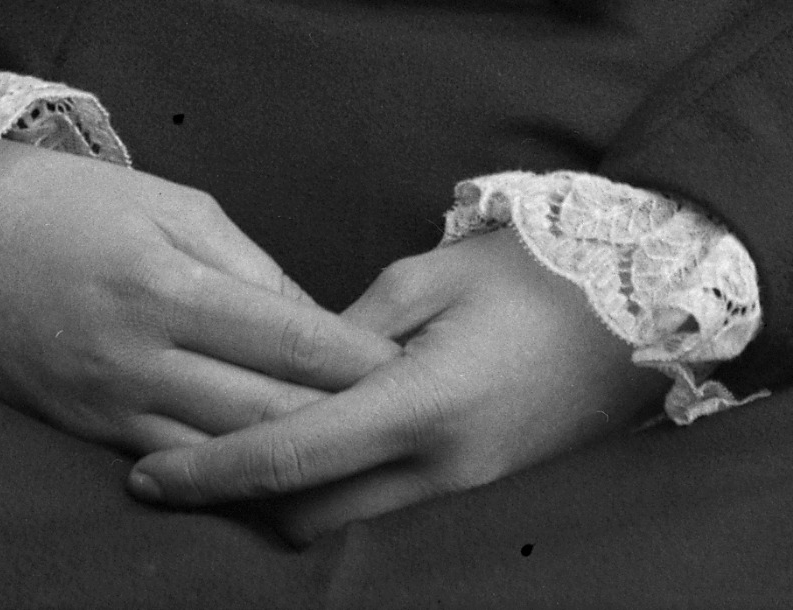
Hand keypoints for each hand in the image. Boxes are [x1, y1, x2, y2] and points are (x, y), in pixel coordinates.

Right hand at [0, 140, 398, 450]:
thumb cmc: (59, 197)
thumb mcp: (163, 198)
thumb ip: (241, 259)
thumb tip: (306, 317)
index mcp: (169, 281)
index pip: (289, 336)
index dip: (355, 358)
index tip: (409, 364)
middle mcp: (141, 353)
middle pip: (266, 411)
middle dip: (339, 421)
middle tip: (402, 420)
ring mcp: (108, 402)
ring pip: (222, 453)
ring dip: (289, 461)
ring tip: (352, 461)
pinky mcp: (82, 430)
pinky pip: (167, 464)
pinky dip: (222, 475)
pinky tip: (264, 478)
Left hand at [127, 220, 664, 538]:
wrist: (643, 303)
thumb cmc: (535, 269)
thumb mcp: (432, 273)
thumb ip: (349, 327)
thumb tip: (289, 364)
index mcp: (420, 404)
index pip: (290, 457)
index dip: (211, 473)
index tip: (149, 477)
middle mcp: (439, 466)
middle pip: (306, 516)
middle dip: (235, 502)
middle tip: (174, 464)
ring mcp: (464, 487)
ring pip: (344, 523)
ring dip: (284, 501)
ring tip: (228, 455)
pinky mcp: (481, 487)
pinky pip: (386, 507)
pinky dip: (336, 490)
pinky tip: (307, 450)